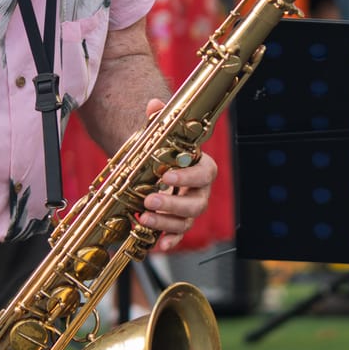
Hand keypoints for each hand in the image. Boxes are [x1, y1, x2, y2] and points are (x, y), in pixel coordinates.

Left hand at [136, 97, 217, 252]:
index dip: (187, 176)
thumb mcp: (159, 134)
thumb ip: (158, 119)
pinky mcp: (178, 222)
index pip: (205, 173)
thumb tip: (155, 104)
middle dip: (172, 203)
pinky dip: (170, 240)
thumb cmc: (162, 151)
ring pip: (187, 220)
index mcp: (201, 167)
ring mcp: (190, 209)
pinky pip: (179, 234)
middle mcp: (199, 191)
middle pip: (196, 202)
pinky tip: (159, 244)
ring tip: (143, 217)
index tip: (166, 176)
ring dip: (166, 222)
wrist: (154, 165)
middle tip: (149, 200)